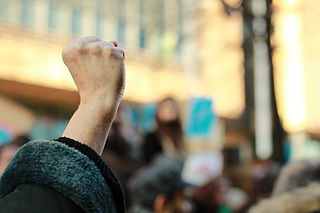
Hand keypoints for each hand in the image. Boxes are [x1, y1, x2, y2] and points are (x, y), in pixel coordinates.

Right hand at [61, 36, 125, 153]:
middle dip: (102, 56)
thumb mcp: (85, 66)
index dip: (92, 57)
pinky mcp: (112, 52)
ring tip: (105, 74)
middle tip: (98, 74)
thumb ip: (95, 50)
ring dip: (112, 59)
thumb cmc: (92, 87)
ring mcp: (97, 48)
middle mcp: (81, 47)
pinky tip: (113, 73)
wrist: (99, 102)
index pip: (87, 42)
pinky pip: (120, 52)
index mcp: (69, 50)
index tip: (88, 70)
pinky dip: (120, 62)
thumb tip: (115, 41)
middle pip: (99, 42)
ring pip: (111, 46)